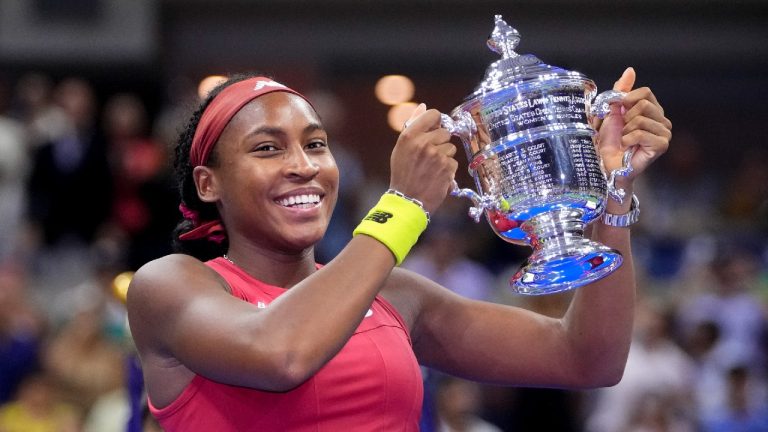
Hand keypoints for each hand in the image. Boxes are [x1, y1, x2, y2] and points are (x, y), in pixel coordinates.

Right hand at [389, 103, 457, 212]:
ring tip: (432, 167)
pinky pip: (453, 161)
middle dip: (440, 142)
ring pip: (451, 147)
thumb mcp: (401, 147)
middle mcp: (424, 143)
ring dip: (444, 156)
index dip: (436, 122)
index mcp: (410, 135)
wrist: (407, 199)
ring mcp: (437, 155)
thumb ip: (413, 125)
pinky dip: (447, 168)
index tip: (434, 130)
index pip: (434, 114)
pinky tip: (436, 175)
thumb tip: (423, 106)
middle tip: (429, 156)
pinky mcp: (447, 168)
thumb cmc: (403, 173)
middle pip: (445, 132)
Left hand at [595, 67, 671, 181]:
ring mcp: (664, 133)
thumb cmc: (609, 140)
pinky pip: (640, 133)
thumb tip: (630, 70)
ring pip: (640, 119)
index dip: (627, 100)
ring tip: (625, 140)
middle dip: (625, 117)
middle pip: (643, 104)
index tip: (618, 112)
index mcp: (653, 110)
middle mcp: (663, 120)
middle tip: (622, 130)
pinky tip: (628, 147)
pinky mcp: (662, 145)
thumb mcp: (612, 110)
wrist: (607, 163)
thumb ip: (621, 91)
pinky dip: (627, 139)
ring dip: (625, 130)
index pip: (645, 92)